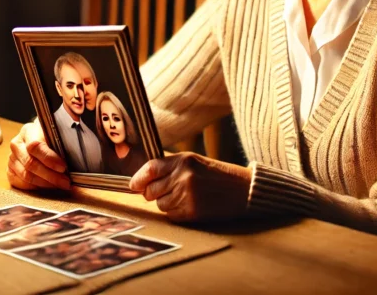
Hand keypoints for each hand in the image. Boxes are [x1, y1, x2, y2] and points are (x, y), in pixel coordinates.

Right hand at [7, 120, 70, 190]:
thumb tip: (77, 133)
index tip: (64, 167)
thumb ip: (64, 134)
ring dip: (46, 183)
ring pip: (26, 175)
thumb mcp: (56, 130)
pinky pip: (21, 183)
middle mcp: (16, 144)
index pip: (35, 146)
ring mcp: (11, 159)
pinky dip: (37, 187)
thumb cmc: (50, 136)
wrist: (37, 138)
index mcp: (28, 131)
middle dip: (51, 175)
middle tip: (66, 182)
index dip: (49, 158)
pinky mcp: (10, 171)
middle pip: (30, 164)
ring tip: (61, 185)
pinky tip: (49, 186)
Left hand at [128, 152, 251, 222]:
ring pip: (160, 205)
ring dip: (166, 203)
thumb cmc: (216, 175)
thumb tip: (141, 181)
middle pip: (150, 190)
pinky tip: (189, 205)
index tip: (134, 185)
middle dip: (153, 193)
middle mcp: (183, 177)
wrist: (242, 190)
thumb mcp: (194, 161)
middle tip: (165, 191)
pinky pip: (171, 215)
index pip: (149, 169)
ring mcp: (187, 195)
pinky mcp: (192, 212)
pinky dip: (176, 213)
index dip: (138, 179)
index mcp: (183, 160)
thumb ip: (169, 167)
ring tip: (184, 197)